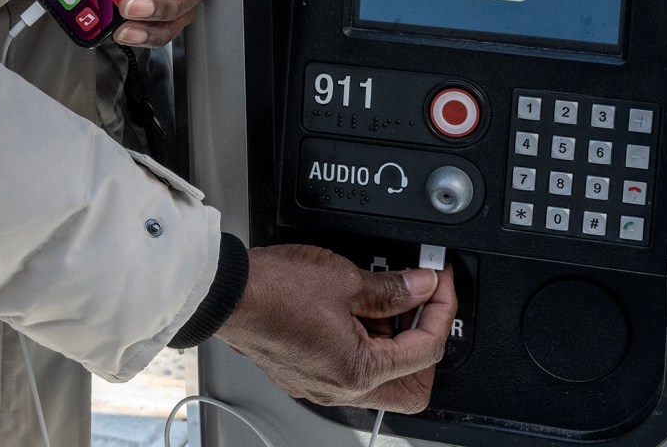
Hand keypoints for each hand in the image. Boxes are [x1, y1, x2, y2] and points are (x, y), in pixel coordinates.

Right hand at [216, 244, 456, 413]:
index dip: (441, 310)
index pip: (425, 350)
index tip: (439, 283)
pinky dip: (363, 340)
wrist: (225, 294)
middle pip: (409, 385)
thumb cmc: (272, 291)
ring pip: (379, 376)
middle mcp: (340, 387)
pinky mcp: (304, 372)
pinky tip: (356, 307)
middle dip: (424, 342)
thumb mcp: (345, 278)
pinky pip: (349, 365)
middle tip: (424, 305)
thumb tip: (422, 286)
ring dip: (391, 338)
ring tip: (383, 296)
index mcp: (358, 371)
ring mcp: (320, 383)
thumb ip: (393, 287)